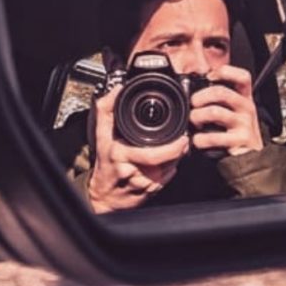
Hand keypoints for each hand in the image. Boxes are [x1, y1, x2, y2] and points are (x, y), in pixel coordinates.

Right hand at [85, 85, 189, 213]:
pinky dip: (171, 168)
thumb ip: (107, 109)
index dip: (172, 147)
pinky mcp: (151, 192)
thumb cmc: (105, 163)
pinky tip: (167, 162)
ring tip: (176, 148)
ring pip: (169, 169)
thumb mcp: (101, 134)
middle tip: (184, 142)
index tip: (181, 137)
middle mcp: (132, 170)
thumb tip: (117, 89)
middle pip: (165, 162)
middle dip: (178, 151)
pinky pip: (168, 178)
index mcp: (121, 153)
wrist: (104, 196)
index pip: (153, 153)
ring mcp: (143, 183)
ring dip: (176, 158)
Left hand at [189, 64, 263, 156]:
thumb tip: (194, 91)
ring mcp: (244, 123)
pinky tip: (198, 141)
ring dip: (197, 117)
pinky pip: (213, 136)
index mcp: (245, 98)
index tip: (210, 76)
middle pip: (221, 92)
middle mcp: (247, 108)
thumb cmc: (237, 134)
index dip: (225, 72)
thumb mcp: (234, 113)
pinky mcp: (240, 140)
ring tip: (194, 123)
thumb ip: (220, 101)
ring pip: (214, 112)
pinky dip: (200, 139)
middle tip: (193, 104)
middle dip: (200, 97)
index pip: (242, 76)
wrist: (252, 160)